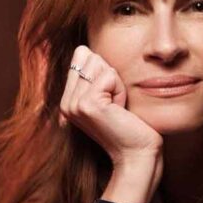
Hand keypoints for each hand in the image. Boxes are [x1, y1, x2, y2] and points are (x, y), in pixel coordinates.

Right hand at [60, 45, 163, 169]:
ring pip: (100, 65)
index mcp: (67, 99)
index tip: (110, 98)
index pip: (82, 55)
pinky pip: (109, 76)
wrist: (136, 154)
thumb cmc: (129, 125)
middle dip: (110, 77)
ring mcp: (73, 104)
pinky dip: (120, 90)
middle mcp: (65, 102)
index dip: (104, 71)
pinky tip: (120, 110)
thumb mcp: (108, 96)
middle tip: (115, 105)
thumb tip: (84, 49)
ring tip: (117, 108)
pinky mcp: (87, 105)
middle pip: (90, 57)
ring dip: (116, 84)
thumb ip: (94, 75)